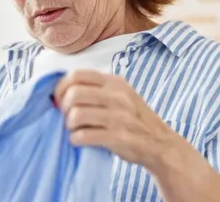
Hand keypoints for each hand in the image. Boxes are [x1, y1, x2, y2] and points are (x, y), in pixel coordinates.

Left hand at [52, 70, 178, 169]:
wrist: (160, 144)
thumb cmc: (134, 119)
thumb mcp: (121, 94)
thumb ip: (98, 89)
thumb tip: (63, 90)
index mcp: (115, 82)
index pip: (77, 75)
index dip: (61, 87)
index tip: (59, 99)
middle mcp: (117, 96)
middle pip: (73, 94)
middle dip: (63, 107)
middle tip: (66, 117)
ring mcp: (119, 116)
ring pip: (76, 115)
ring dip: (68, 125)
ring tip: (74, 129)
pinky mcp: (118, 137)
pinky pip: (84, 135)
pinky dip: (76, 139)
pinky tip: (80, 140)